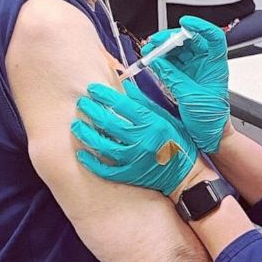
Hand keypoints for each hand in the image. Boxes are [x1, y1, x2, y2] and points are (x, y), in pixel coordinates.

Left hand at [72, 80, 198, 196]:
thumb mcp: (167, 118)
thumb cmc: (178, 142)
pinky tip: (81, 154)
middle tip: (81, 103)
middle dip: (92, 111)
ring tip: (76, 125)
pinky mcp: (131, 175)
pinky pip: (106, 170)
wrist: (185, 175)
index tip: (92, 88)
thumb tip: (125, 86)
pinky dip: (92, 163)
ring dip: (87, 135)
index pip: (124, 106)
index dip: (105, 95)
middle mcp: (143, 140)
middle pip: (110, 124)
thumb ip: (146, 103)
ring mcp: (135, 160)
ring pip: (104, 146)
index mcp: (153, 123)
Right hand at [143, 16, 229, 153]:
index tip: (185, 23)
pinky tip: (151, 61)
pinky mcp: (183, 77)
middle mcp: (205, 64)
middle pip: (190, 41)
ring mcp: (193, 70)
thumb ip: (173, 78)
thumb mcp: (190, 98)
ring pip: (178, 51)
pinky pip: (171, 64)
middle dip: (171, 39)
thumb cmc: (211, 120)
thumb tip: (158, 61)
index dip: (200, 26)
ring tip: (149, 52)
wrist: (209, 137)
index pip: (213, 38)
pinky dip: (160, 61)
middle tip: (155, 42)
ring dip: (163, 50)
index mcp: (215, 66)